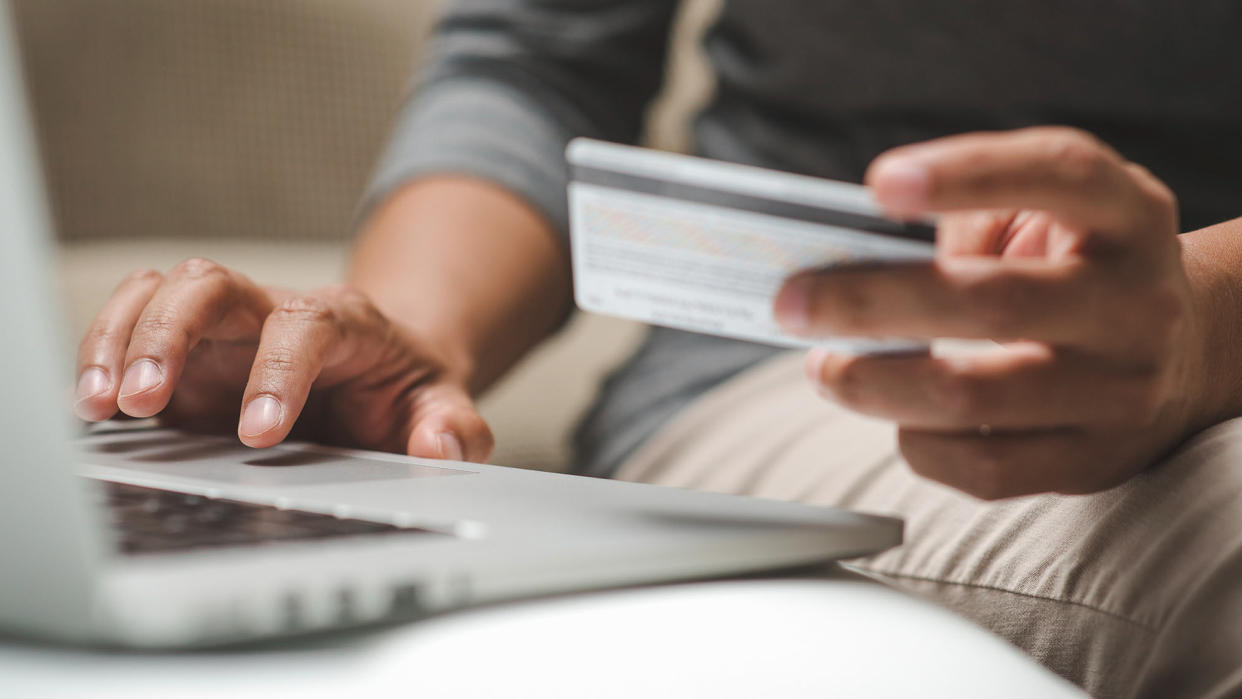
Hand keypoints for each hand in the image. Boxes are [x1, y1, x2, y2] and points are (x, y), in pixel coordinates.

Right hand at [73, 258, 493, 460]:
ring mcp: (227, 328)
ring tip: (101, 405)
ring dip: (124, 339)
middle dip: (171, 334)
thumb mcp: (443, 407)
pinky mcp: (190, 352)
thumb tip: (439, 447)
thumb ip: (453, 428)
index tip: (258, 434)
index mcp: (345, 323)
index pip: (306, 326)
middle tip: (145, 399)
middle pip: (213, 284)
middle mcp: (276, 313)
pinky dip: (104, 350)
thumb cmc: (407, 389)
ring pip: (164, 292)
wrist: (384, 369)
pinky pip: (135, 321)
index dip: (277, 371)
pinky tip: (92, 403)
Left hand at [774, 127, 1202, 498]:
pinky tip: (891, 412)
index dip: (967, 174)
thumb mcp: (1048, 214)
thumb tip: (843, 264)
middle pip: (992, 305)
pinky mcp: (1094, 460)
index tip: (878, 185)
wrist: (1183, 351)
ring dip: (873, 384)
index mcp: (1127, 216)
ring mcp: (1121, 390)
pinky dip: (915, 442)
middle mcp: (1136, 302)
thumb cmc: (1075, 268)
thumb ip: (967, 219)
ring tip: (824, 367)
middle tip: (793, 303)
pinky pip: (983, 468)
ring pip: (973, 398)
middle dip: (870, 303)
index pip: (1058, 174)